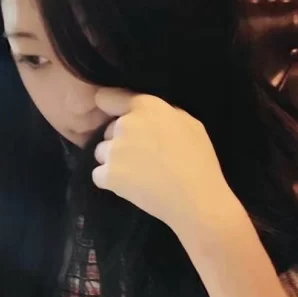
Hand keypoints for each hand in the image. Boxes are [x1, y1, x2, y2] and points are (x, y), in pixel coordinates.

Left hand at [92, 89, 238, 237]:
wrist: (196, 198)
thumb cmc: (199, 160)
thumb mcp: (189, 124)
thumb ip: (165, 113)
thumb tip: (151, 117)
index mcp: (146, 106)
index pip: (108, 97)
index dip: (110, 107)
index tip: (115, 117)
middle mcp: (125, 124)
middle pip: (108, 130)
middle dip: (119, 140)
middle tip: (141, 156)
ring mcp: (114, 150)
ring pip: (101, 152)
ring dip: (113, 161)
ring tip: (135, 174)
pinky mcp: (108, 175)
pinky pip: (98, 175)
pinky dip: (109, 181)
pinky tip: (129, 186)